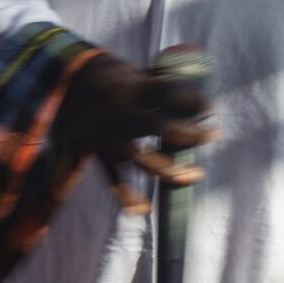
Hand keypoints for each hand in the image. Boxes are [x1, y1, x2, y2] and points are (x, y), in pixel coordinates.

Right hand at [62, 52, 213, 213]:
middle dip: (189, 135)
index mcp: (134, 89)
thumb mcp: (139, 73)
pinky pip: (113, 179)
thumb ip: (166, 87)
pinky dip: (127, 196)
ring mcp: (111, 137)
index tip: (212, 109)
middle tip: (212, 135)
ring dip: (171, 170)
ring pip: (143, 160)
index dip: (195, 102)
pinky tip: (145, 208)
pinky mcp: (99, 152)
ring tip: (197, 174)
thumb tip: (202, 104)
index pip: (170, 95)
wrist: (71, 83)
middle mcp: (123, 114)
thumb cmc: (115, 78)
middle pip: (161, 128)